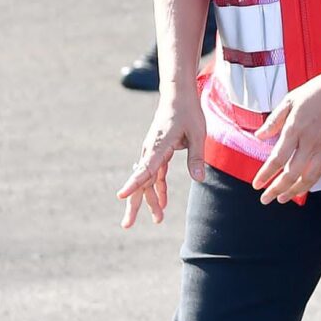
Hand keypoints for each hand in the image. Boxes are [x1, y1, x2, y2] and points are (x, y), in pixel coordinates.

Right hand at [117, 87, 205, 228]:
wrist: (178, 94)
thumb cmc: (188, 111)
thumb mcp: (198, 133)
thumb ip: (196, 157)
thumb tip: (198, 180)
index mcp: (159, 144)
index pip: (145, 167)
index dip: (134, 183)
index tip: (121, 196)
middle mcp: (151, 149)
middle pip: (141, 180)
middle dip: (135, 203)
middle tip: (127, 225)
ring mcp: (153, 152)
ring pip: (148, 180)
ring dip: (151, 199)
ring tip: (158, 220)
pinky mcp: (157, 152)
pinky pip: (155, 174)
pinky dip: (159, 188)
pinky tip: (163, 203)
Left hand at [252, 62, 320, 204]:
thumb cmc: (317, 91)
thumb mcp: (290, 100)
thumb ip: (274, 120)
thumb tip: (259, 136)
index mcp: (295, 128)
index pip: (278, 158)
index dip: (265, 174)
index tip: (256, 184)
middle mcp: (309, 142)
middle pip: (291, 174)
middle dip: (276, 189)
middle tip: (265, 198)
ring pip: (307, 178)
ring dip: (293, 192)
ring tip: (281, 199)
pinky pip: (318, 172)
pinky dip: (308, 184)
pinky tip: (301, 189)